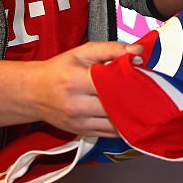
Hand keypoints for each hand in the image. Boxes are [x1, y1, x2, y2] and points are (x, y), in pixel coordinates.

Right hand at [28, 42, 142, 137]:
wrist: (33, 93)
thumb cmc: (59, 71)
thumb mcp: (82, 52)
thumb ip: (112, 49)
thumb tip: (136, 50)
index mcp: (76, 80)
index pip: (112, 83)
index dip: (132, 80)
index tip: (145, 76)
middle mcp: (76, 105)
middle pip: (116, 105)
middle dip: (136, 99)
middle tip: (150, 91)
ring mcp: (79, 122)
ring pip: (116, 123)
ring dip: (133, 115)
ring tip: (143, 104)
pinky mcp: (83, 132)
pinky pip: (111, 133)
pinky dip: (124, 126)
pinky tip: (132, 117)